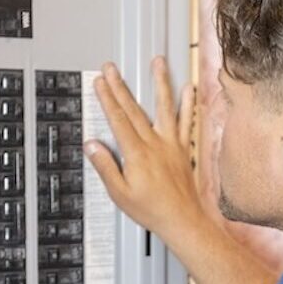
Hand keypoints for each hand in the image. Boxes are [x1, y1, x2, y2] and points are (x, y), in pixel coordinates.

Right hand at [84, 57, 198, 237]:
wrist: (183, 220)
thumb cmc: (153, 210)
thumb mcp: (120, 194)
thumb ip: (106, 167)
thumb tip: (92, 146)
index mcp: (137, 155)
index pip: (118, 120)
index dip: (107, 99)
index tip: (100, 83)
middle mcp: (155, 145)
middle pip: (134, 109)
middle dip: (121, 86)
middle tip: (112, 68)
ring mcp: (171, 145)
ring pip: (165, 108)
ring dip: (160, 83)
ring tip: (158, 63)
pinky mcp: (183, 149)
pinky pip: (186, 122)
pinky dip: (188, 104)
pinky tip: (189, 89)